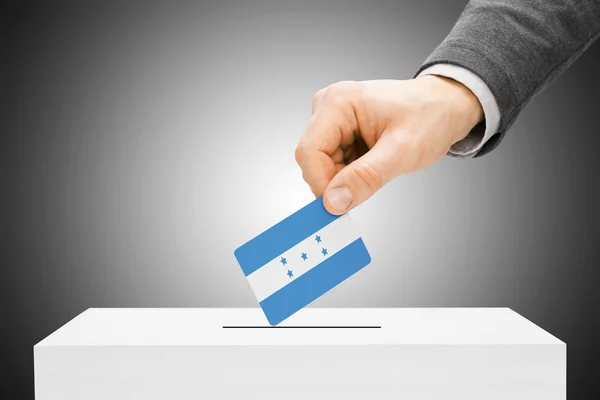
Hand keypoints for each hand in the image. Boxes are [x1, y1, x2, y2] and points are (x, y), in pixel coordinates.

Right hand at [295, 75, 483, 213]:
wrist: (445, 106)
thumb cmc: (430, 117)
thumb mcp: (402, 151)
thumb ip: (366, 177)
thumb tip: (333, 202)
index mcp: (338, 102)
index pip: (309, 151)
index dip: (320, 183)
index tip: (339, 206)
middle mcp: (329, 107)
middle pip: (313, 160)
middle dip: (336, 181)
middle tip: (369, 185)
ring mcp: (333, 119)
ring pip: (322, 165)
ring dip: (345, 178)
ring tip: (378, 167)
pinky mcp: (339, 132)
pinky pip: (333, 164)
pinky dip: (350, 174)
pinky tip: (372, 164)